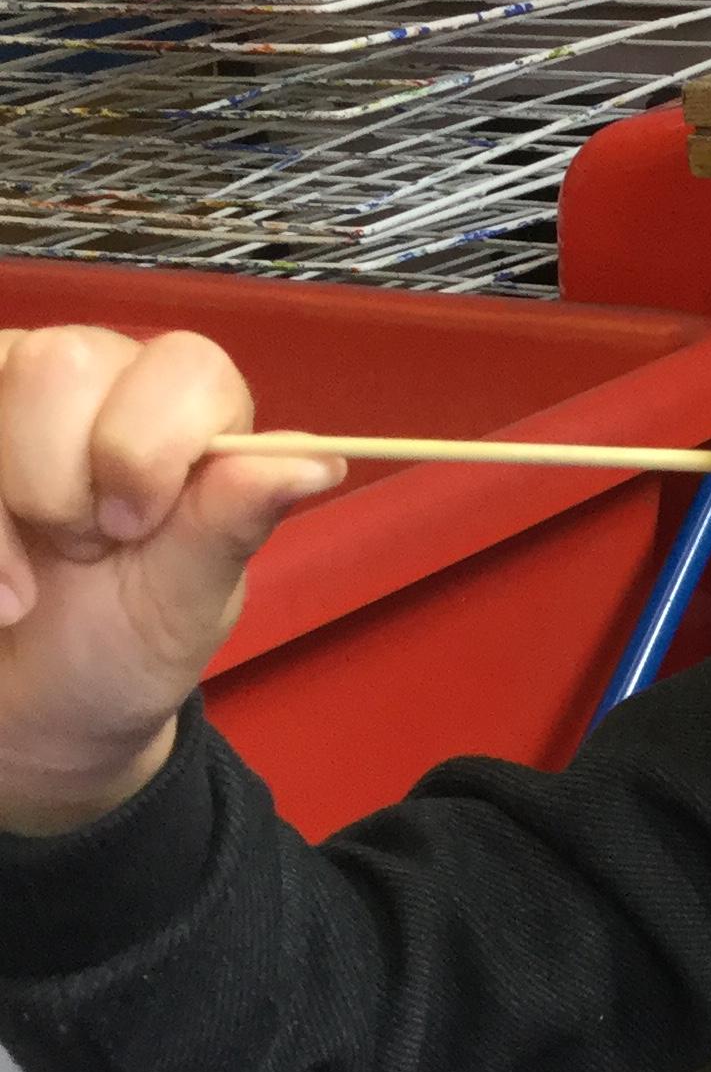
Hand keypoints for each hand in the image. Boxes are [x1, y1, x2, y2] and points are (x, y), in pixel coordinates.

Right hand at [0, 327, 340, 833]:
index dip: (150, 445)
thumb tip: (317, 464)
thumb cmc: (121, 651)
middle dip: (61, 483)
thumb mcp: (183, 606)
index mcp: (189, 417)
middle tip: (81, 551)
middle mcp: (102, 382)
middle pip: (64, 362)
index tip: (135, 530)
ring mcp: (13, 394)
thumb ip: (232, 527)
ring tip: (24, 578)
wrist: (31, 708)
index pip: (185, 365)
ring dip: (2, 507)